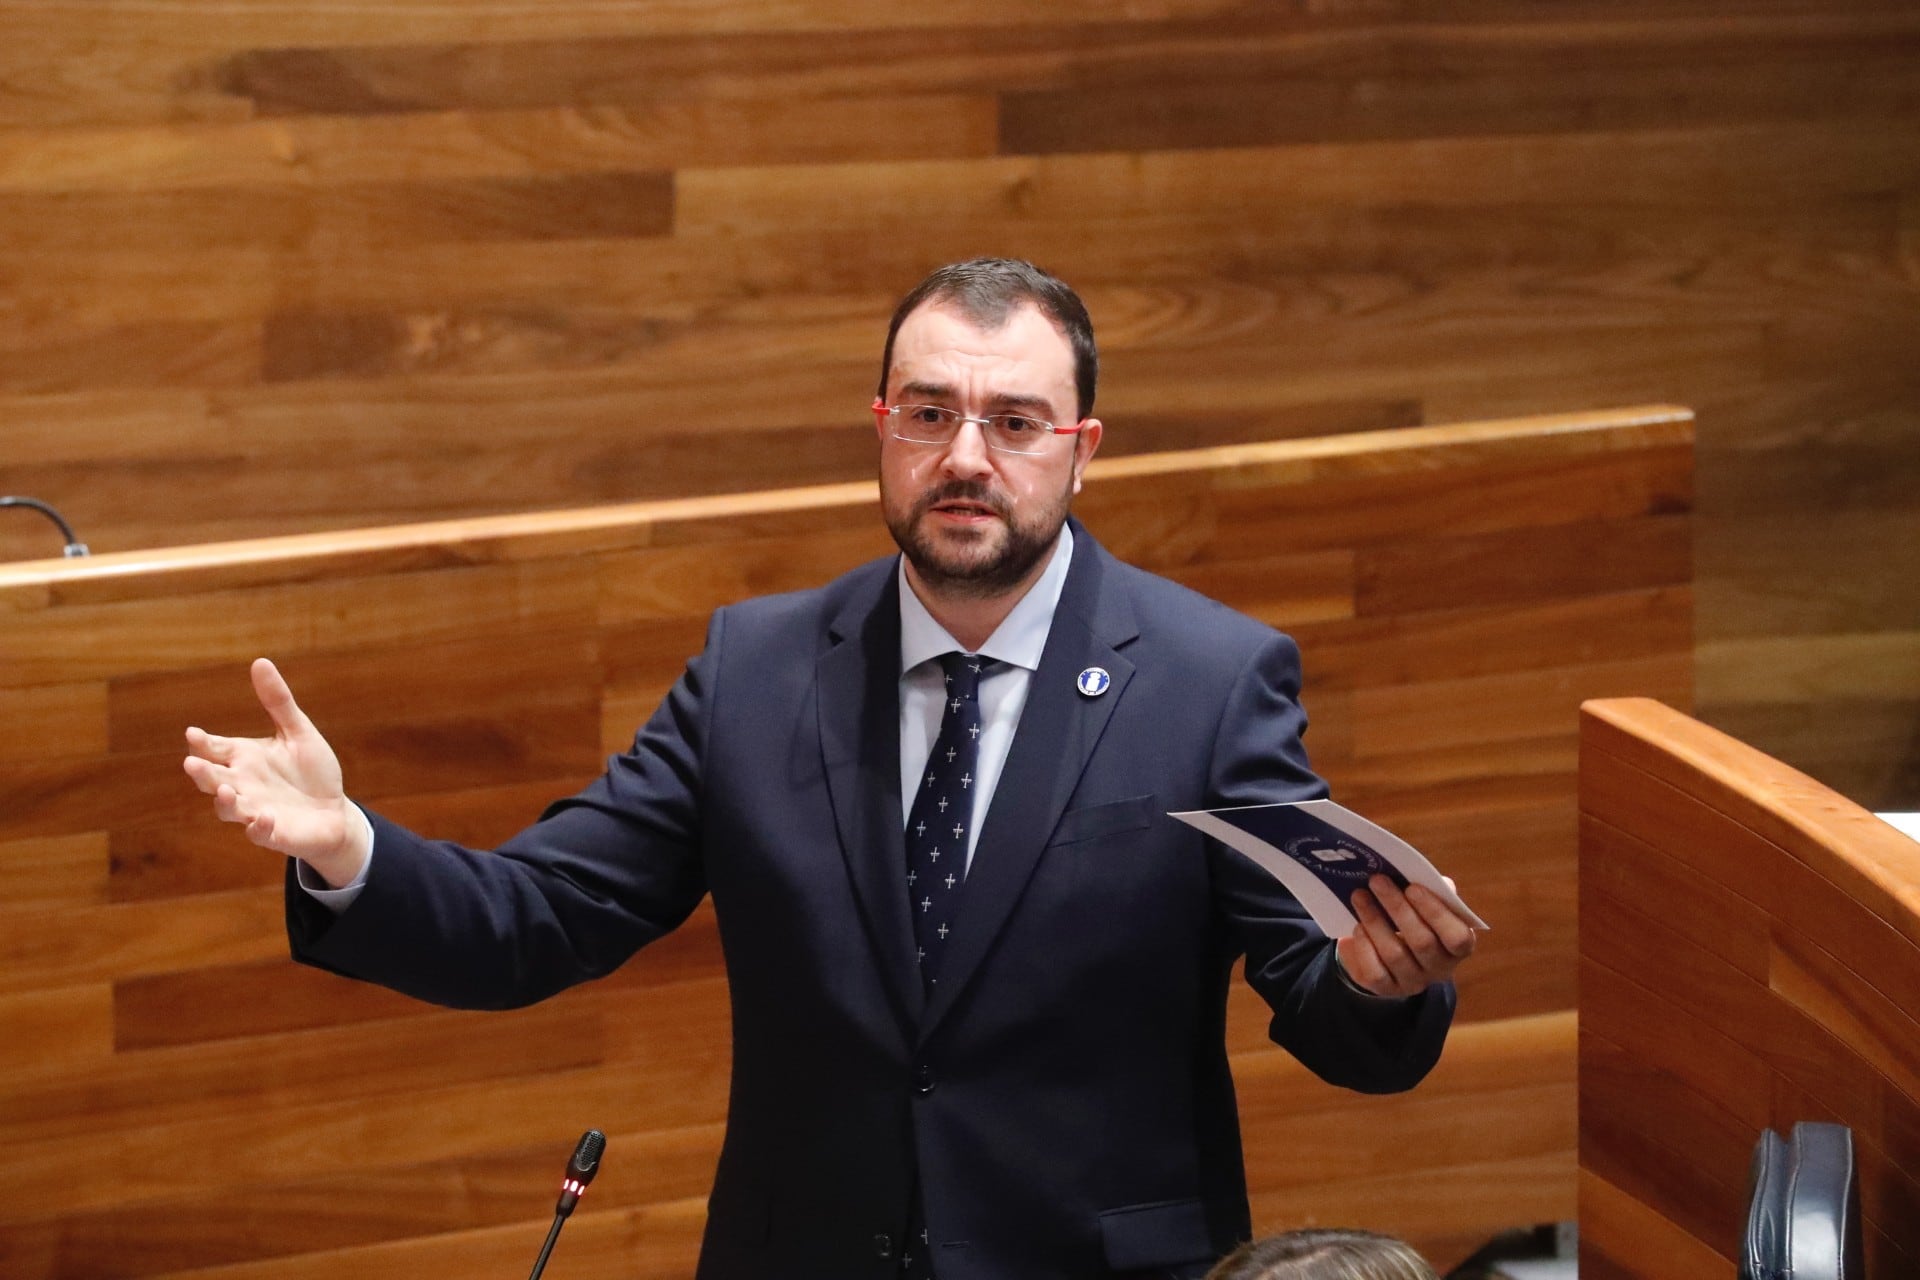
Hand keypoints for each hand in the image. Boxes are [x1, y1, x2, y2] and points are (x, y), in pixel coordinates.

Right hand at [182, 658, 368, 887]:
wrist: (334, 812)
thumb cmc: (312, 772)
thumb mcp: (298, 732)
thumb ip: (278, 702)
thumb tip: (259, 661)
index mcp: (244, 757)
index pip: (215, 748)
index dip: (203, 742)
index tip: (193, 734)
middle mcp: (242, 784)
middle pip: (212, 779)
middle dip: (201, 772)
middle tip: (191, 763)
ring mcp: (253, 810)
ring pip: (227, 809)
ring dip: (223, 801)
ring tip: (224, 790)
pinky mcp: (272, 833)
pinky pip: (259, 833)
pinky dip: (258, 827)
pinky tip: (264, 817)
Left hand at [1336, 874, 1477, 997]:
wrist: (1390, 951)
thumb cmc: (1415, 919)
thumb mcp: (1427, 904)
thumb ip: (1432, 889)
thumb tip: (1426, 876)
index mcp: (1457, 947)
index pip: (1457, 937)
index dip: (1436, 912)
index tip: (1412, 887)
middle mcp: (1439, 969)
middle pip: (1422, 942)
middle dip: (1397, 907)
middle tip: (1377, 881)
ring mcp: (1413, 982)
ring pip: (1395, 955)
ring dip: (1374, 921)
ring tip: (1359, 896)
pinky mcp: (1386, 988)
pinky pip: (1374, 972)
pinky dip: (1363, 947)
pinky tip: (1355, 928)